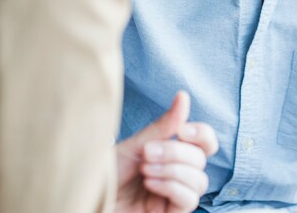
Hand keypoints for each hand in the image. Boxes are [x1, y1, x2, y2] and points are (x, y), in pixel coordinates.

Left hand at [115, 91, 218, 212]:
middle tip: (147, 153)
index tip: (181, 130)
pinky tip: (149, 184)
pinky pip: (189, 200)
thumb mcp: (136, 145)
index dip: (202, 134)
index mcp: (173, 154)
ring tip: (145, 170)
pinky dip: (171, 187)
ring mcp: (175, 195)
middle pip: (201, 159)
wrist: (91, 195)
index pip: (205, 143)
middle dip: (175, 152)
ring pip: (199, 180)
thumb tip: (183, 97)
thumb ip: (164, 126)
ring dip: (172, 170)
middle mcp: (178, 174)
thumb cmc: (109, 173)